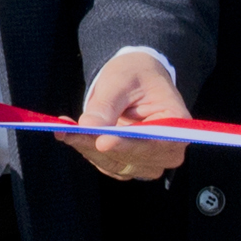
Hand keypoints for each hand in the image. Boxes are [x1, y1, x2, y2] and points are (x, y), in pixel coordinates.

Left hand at [73, 49, 193, 187]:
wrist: (136, 80)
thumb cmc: (135, 75)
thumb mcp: (121, 80)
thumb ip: (106, 105)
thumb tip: (88, 127)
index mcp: (177, 123)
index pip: (155, 142)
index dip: (129, 145)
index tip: (103, 141)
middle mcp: (169, 150)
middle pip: (133, 158)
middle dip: (98, 146)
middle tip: (69, 131)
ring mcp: (150, 162)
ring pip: (116, 165)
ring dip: (88, 148)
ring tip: (64, 129)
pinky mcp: (131, 165)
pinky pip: (107, 164)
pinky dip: (87, 150)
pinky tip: (70, 134)